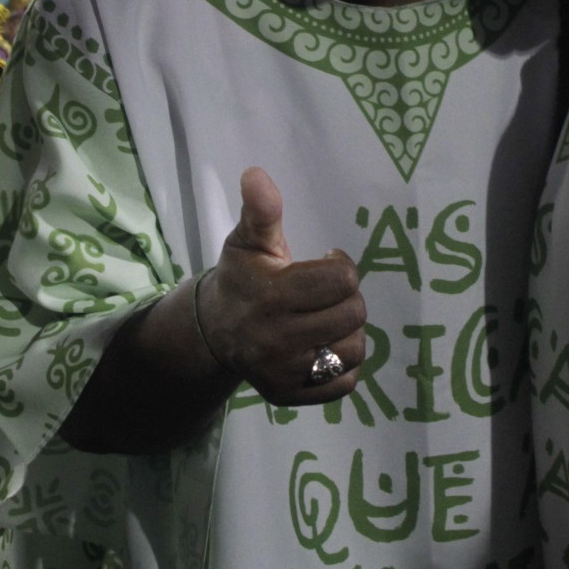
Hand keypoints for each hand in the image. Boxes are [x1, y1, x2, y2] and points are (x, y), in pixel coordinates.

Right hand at [199, 168, 366, 405]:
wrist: (213, 330)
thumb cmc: (241, 277)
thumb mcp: (248, 240)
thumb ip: (261, 211)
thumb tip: (256, 173)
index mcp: (270, 295)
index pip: (341, 279)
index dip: (340, 265)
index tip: (325, 261)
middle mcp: (276, 339)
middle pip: (353, 313)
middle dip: (347, 297)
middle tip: (326, 292)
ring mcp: (283, 371)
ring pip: (354, 350)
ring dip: (349, 330)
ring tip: (327, 318)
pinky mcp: (290, 395)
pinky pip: (345, 383)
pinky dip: (344, 364)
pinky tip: (325, 345)